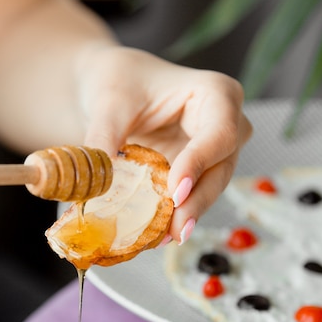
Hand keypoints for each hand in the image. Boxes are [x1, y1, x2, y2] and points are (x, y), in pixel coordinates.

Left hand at [78, 47, 252, 243]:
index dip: (199, 164)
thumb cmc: (119, 81)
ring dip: (186, 216)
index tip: (176, 192)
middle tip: (174, 232)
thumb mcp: (109, 104)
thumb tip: (95, 185)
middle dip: (197, 202)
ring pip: (210, 189)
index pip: (218, 134)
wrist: (113, 89)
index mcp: (216, 94)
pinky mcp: (198, 173)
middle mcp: (226, 124)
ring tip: (160, 239)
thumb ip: (103, 140)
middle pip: (221, 168)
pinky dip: (174, 216)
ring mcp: (214, 152)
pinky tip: (156, 235)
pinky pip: (192, 197)